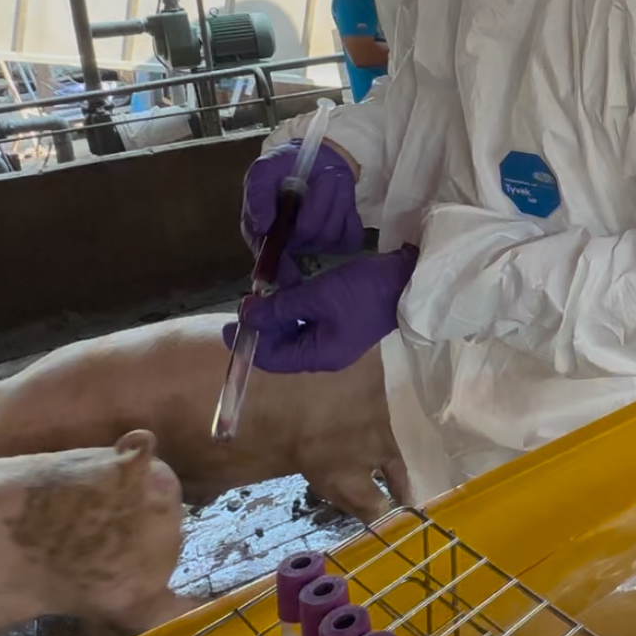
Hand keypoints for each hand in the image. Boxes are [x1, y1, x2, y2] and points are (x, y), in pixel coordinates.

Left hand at [222, 247, 417, 372]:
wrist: (408, 279)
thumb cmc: (362, 292)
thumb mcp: (316, 296)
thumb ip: (279, 307)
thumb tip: (246, 315)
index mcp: (319, 356)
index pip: (272, 359)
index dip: (248, 343)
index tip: (227, 324)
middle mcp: (323, 351)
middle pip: (281, 342)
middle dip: (263, 319)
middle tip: (249, 295)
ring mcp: (333, 335)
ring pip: (293, 325)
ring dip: (279, 305)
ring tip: (268, 281)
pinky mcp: (340, 318)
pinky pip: (308, 314)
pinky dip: (296, 299)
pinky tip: (290, 276)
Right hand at [241, 143, 362, 256]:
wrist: (315, 158)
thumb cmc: (283, 167)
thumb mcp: (264, 171)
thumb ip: (258, 195)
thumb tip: (262, 227)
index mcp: (266, 238)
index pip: (275, 267)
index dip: (285, 267)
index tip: (293, 245)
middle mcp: (292, 248)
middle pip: (309, 234)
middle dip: (318, 200)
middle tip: (320, 177)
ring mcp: (319, 245)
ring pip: (332, 232)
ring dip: (335, 199)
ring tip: (329, 177)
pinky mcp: (344, 240)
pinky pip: (351, 234)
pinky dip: (348, 210)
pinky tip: (340, 196)